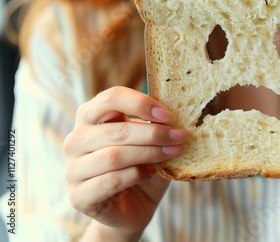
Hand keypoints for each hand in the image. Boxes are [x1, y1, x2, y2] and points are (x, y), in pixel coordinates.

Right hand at [64, 86, 188, 238]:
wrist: (133, 210)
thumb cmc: (142, 168)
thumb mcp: (151, 141)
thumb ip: (156, 125)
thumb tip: (174, 114)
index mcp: (90, 116)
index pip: (111, 97)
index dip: (141, 103)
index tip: (169, 115)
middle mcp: (76, 140)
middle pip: (117, 130)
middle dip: (154, 133)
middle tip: (180, 136)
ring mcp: (73, 169)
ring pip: (114, 156)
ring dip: (150, 153)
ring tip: (172, 153)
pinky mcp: (78, 196)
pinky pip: (112, 180)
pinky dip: (137, 175)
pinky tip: (150, 173)